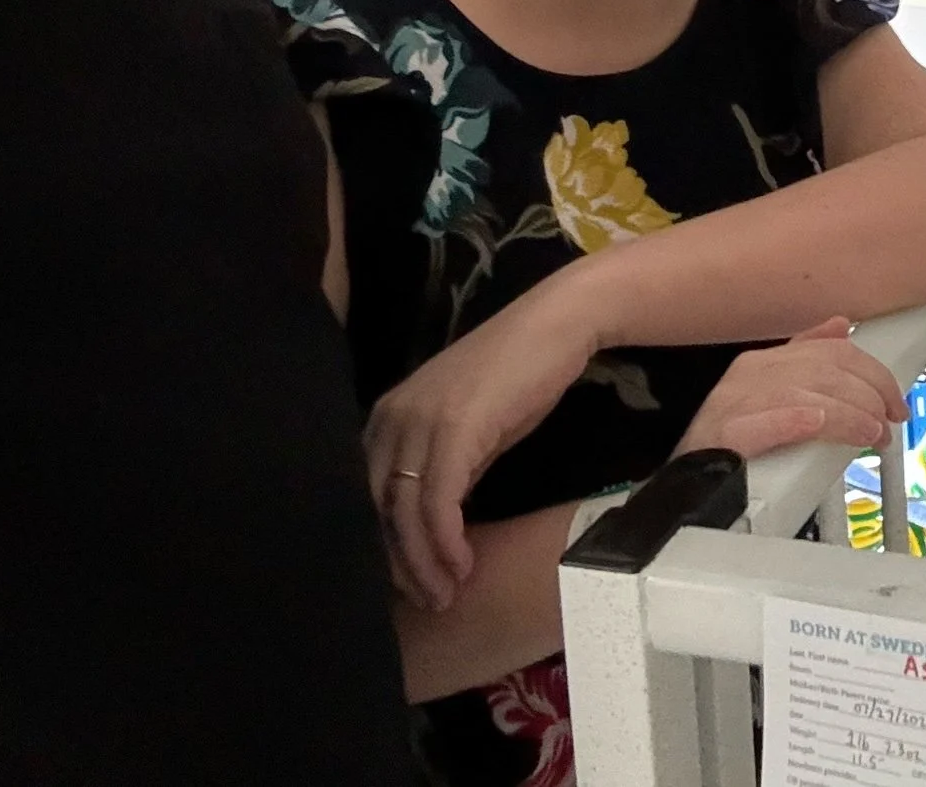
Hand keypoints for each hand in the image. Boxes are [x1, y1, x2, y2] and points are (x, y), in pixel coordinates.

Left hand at [365, 281, 603, 610]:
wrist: (557, 326)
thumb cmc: (520, 374)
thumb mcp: (471, 428)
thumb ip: (446, 468)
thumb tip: (437, 523)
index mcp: (387, 418)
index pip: (368, 499)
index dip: (386, 549)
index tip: (412, 585)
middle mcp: (391, 419)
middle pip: (377, 511)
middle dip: (400, 565)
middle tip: (431, 600)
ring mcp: (418, 421)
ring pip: (404, 513)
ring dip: (425, 563)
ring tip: (448, 594)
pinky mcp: (452, 428)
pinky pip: (438, 501)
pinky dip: (447, 541)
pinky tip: (463, 564)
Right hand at [678, 318, 907, 461]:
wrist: (679, 483)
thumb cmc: (729, 442)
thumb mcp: (770, 393)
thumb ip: (807, 358)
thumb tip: (840, 327)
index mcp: (764, 363)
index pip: (832, 353)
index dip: (873, 375)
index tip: (894, 403)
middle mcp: (749, 376)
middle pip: (825, 371)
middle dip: (868, 396)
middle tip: (888, 424)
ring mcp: (733, 405)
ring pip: (805, 395)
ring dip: (848, 415)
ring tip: (871, 434)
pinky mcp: (723, 437)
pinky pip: (763, 422)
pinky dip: (795, 421)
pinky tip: (817, 424)